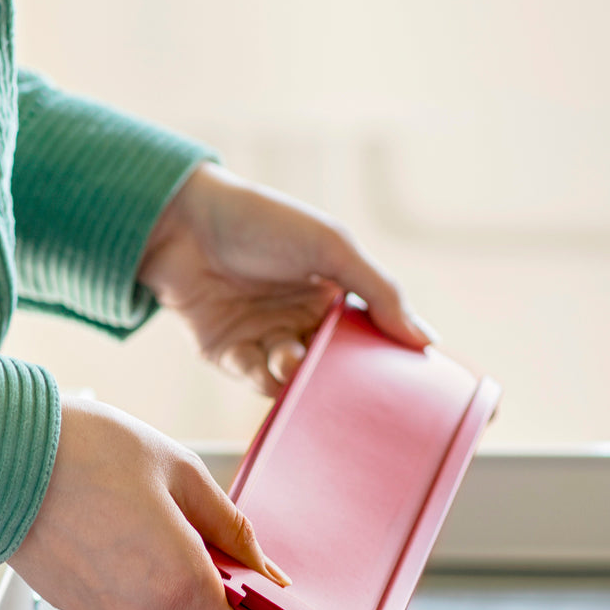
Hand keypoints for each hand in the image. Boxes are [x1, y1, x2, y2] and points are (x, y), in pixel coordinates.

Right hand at [9, 397, 285, 609]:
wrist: (1, 456)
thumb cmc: (90, 453)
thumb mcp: (181, 472)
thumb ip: (230, 526)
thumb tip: (263, 566)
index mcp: (178, 581)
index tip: (250, 593)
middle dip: (200, 582)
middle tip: (187, 524)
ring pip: (152, 607)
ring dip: (159, 573)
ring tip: (135, 514)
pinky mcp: (70, 604)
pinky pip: (115, 597)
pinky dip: (122, 571)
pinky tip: (104, 524)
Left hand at [138, 163, 434, 395]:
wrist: (182, 222)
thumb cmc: (261, 222)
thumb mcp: (333, 248)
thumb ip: (381, 292)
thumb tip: (426, 340)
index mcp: (333, 293)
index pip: (369, 338)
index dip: (383, 359)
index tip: (405, 383)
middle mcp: (301, 319)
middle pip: (332, 368)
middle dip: (337, 379)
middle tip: (346, 387)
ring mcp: (265, 338)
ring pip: (294, 379)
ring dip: (295, 374)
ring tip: (289, 355)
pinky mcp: (229, 355)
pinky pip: (255, 380)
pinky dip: (262, 376)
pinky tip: (264, 360)